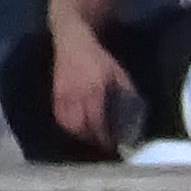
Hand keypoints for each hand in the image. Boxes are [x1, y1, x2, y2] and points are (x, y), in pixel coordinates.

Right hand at [48, 24, 125, 140]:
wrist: (73, 44)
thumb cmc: (100, 60)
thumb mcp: (119, 75)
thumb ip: (126, 95)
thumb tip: (134, 117)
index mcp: (95, 90)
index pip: (99, 121)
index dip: (107, 137)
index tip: (116, 146)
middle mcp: (77, 95)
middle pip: (83, 128)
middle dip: (95, 140)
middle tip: (106, 146)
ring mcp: (64, 97)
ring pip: (71, 126)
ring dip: (83, 136)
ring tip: (94, 140)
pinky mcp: (56, 97)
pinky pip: (61, 119)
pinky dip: (71, 128)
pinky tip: (80, 130)